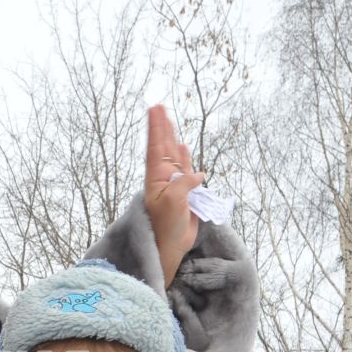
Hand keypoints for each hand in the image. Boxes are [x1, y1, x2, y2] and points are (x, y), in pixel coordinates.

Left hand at [142, 104, 203, 288]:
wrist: (171, 245)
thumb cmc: (166, 225)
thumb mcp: (173, 201)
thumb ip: (184, 183)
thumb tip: (197, 174)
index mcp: (156, 177)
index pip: (156, 147)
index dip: (156, 128)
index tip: (154, 109)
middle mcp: (163, 177)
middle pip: (163, 146)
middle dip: (162, 127)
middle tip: (158, 107)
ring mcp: (173, 184)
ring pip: (174, 155)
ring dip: (172, 138)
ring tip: (168, 121)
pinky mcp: (184, 192)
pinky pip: (186, 170)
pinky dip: (184, 158)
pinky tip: (182, 147)